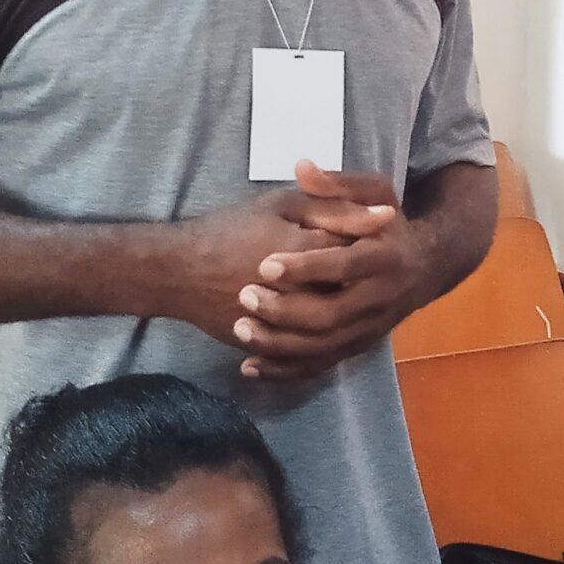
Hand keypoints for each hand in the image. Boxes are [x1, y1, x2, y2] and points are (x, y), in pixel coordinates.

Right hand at [164, 184, 352, 360]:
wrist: (177, 270)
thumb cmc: (229, 229)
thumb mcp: (282, 204)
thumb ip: (333, 208)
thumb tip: (386, 218)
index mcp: (306, 252)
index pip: (357, 254)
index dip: (369, 247)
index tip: (370, 242)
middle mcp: (300, 293)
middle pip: (349, 297)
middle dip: (358, 286)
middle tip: (356, 275)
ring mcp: (283, 326)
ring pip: (330, 333)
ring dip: (342, 319)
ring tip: (338, 300)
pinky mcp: (270, 347)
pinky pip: (303, 360)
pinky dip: (317, 349)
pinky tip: (323, 337)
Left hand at [232, 164, 428, 380]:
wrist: (426, 266)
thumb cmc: (392, 225)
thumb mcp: (376, 193)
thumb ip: (338, 184)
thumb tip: (302, 165)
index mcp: (385, 258)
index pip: (344, 266)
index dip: (305, 268)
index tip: (265, 264)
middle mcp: (381, 299)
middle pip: (332, 316)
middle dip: (285, 310)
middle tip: (244, 296)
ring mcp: (370, 329)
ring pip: (324, 347)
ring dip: (280, 344)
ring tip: (241, 329)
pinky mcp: (358, 347)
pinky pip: (320, 366)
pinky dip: (285, 370)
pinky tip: (250, 365)